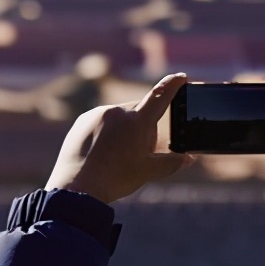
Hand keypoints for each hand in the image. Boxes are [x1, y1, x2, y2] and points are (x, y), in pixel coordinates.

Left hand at [45, 73, 194, 203]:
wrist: (76, 188)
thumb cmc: (115, 179)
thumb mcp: (148, 172)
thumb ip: (172, 163)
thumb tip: (188, 159)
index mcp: (137, 121)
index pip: (160, 96)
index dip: (173, 85)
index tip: (181, 77)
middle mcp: (117, 112)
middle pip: (139, 114)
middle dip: (143, 130)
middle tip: (136, 155)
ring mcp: (97, 114)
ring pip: (120, 118)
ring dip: (123, 131)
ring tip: (115, 157)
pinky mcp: (82, 121)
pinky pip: (101, 121)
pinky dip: (105, 133)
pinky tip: (101, 153)